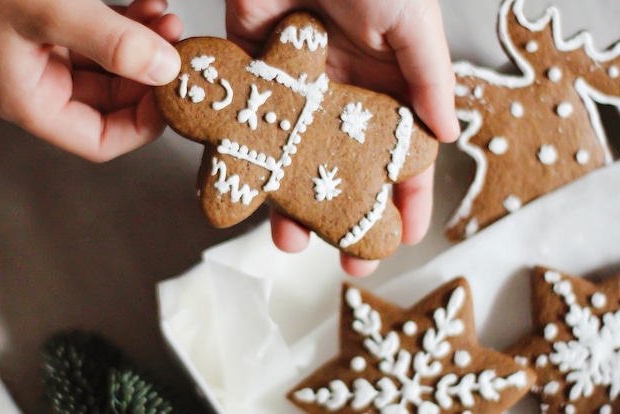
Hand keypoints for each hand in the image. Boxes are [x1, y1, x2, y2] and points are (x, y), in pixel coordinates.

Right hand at [0, 0, 181, 160]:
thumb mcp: (49, 11)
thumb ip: (111, 42)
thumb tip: (164, 69)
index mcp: (33, 100)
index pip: (101, 141)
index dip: (143, 125)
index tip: (172, 96)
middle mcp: (42, 83)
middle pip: (115, 102)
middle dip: (151, 75)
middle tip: (177, 46)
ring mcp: (48, 54)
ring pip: (114, 66)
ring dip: (146, 45)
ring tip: (167, 19)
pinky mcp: (55, 26)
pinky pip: (103, 36)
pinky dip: (129, 22)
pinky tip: (149, 4)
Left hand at [226, 0, 459, 275]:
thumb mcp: (414, 22)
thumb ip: (430, 77)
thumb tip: (449, 135)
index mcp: (388, 86)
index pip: (403, 155)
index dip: (407, 200)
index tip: (404, 239)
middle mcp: (344, 96)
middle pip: (346, 171)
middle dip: (346, 216)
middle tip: (346, 258)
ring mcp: (299, 92)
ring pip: (294, 160)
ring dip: (290, 202)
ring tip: (287, 240)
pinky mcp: (256, 77)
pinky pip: (248, 127)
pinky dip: (243, 159)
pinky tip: (240, 191)